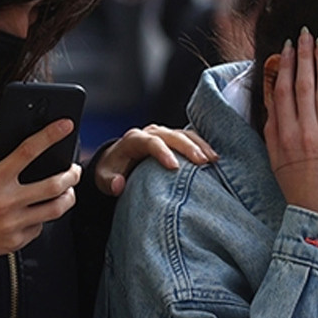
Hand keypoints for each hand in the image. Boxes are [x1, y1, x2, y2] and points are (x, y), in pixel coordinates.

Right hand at [0, 119, 81, 262]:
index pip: (29, 150)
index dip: (51, 135)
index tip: (66, 125)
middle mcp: (7, 201)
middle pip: (54, 184)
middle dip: (72, 174)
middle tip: (75, 170)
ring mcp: (14, 223)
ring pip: (55, 209)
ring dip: (67, 198)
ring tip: (67, 191)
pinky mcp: (16, 241)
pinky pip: (39, 227)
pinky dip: (42, 218)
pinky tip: (38, 212)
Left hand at [93, 125, 217, 195]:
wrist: (116, 161)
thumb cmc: (112, 170)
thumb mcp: (104, 178)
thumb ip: (110, 182)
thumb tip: (118, 184)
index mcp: (134, 139)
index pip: (151, 142)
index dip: (163, 153)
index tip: (174, 167)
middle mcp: (150, 133)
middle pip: (171, 135)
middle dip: (188, 147)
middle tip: (202, 162)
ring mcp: (163, 134)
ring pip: (184, 134)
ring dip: (199, 145)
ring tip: (213, 159)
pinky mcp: (173, 139)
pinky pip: (190, 138)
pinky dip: (202, 145)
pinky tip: (214, 157)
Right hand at [263, 28, 317, 222]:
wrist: (317, 216)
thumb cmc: (295, 186)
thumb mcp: (274, 156)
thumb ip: (272, 126)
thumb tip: (272, 96)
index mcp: (283, 134)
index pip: (282, 91)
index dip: (284, 66)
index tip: (287, 47)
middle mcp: (304, 133)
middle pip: (302, 85)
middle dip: (304, 57)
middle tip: (306, 34)